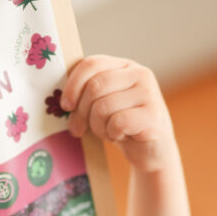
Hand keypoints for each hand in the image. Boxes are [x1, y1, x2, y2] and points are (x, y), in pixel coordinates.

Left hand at [60, 55, 176, 171]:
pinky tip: (120, 136)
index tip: (66, 106)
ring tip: (106, 132)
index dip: (73, 85)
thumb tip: (63, 101)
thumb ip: (87, 94)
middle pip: (94, 87)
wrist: (151, 151)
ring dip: (97, 126)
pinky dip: (112, 133)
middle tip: (79, 129)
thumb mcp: (102, 104)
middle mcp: (139, 74)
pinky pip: (117, 122)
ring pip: (103, 107)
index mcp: (124, 66)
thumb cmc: (121, 126)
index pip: (91, 64)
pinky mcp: (153, 115)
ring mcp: (149, 93)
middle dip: (81, 112)